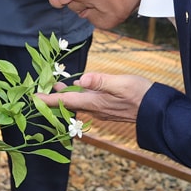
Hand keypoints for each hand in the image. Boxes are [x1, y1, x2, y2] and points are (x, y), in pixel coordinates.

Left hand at [38, 72, 154, 123]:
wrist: (157, 111)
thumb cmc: (141, 95)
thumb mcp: (121, 83)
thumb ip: (101, 81)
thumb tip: (81, 79)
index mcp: (95, 102)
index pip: (66, 101)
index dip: (48, 100)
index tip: (33, 98)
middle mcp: (96, 108)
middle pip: (70, 104)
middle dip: (55, 98)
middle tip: (43, 89)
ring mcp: (102, 110)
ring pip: (79, 104)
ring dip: (68, 96)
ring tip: (59, 87)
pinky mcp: (109, 108)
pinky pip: (89, 103)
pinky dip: (81, 96)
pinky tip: (82, 88)